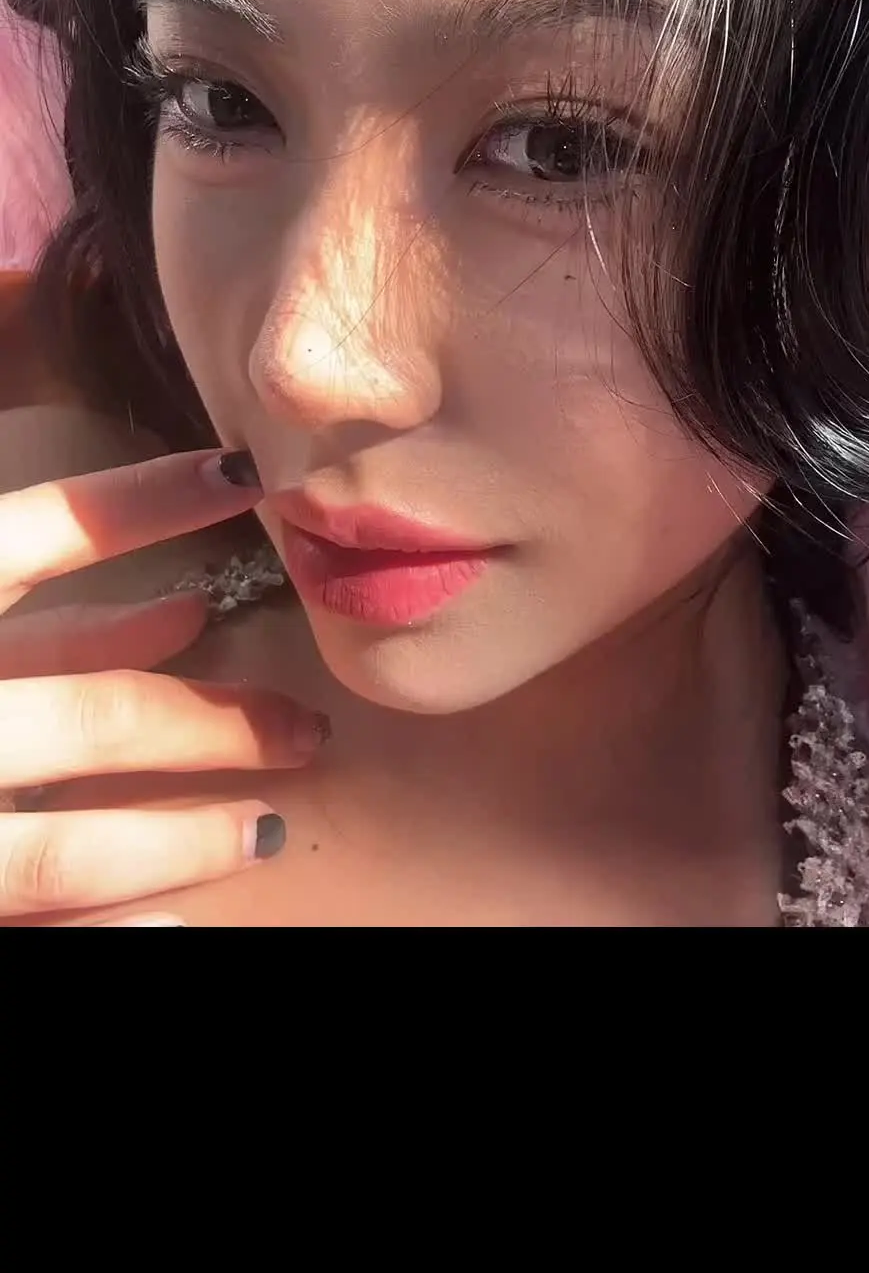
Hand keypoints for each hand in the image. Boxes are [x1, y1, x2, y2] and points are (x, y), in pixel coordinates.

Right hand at [0, 449, 323, 924]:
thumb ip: (29, 595)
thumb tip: (184, 611)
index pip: (31, 533)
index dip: (139, 500)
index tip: (245, 475)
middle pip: (95, 716)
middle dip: (215, 725)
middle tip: (308, 727)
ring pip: (62, 848)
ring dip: (180, 840)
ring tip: (270, 832)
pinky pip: (29, 918)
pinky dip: (109, 920)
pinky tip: (175, 922)